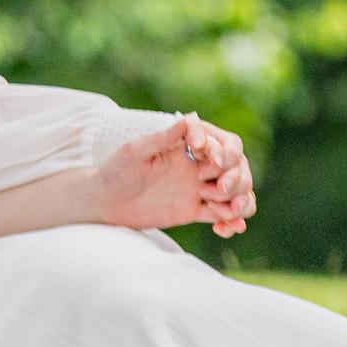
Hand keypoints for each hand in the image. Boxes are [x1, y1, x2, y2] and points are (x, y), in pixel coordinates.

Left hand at [98, 114, 257, 237]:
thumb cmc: (116, 170)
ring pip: (234, 192)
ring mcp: (197, 188)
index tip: (203, 153)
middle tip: (221, 189)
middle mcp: (196, 165)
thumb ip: (162, 138)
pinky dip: (231, 221)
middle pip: (235, 168)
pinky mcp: (194, 209)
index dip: (221, 149)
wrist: (106, 202)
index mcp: (185, 147)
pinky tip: (224, 228)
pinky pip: (222, 215)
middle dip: (236, 177)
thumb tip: (188, 117)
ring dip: (241, 201)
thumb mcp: (135, 151)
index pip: (219, 142)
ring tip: (231, 212)